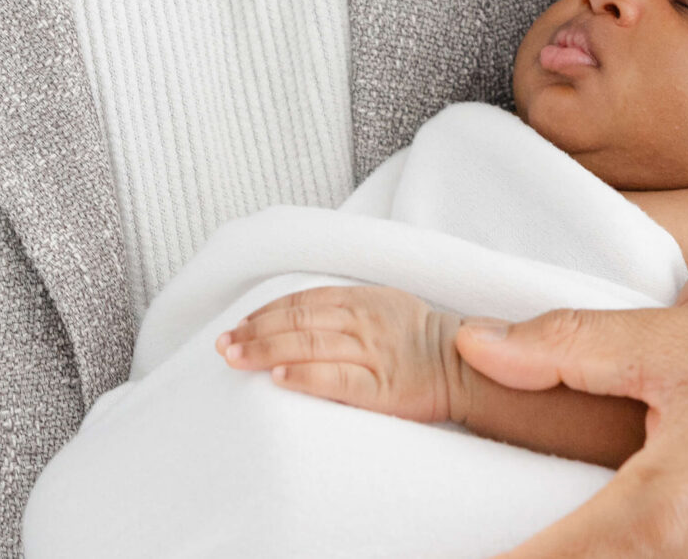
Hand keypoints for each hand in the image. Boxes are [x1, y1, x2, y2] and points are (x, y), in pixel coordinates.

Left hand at [218, 284, 465, 425]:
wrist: (463, 366)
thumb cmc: (420, 340)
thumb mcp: (384, 306)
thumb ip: (344, 308)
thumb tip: (294, 318)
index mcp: (361, 299)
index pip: (301, 301)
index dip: (265, 313)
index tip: (237, 327)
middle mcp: (363, 321)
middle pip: (297, 321)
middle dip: (255, 332)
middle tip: (224, 345)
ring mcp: (372, 353)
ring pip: (309, 344)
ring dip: (266, 350)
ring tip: (235, 359)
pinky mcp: (381, 387)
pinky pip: (337, 378)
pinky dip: (305, 375)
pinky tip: (279, 378)